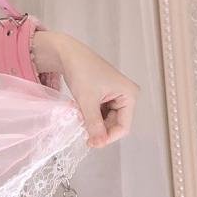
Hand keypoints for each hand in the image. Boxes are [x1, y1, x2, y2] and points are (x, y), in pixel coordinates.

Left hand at [48, 33, 138, 148]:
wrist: (67, 53)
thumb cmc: (81, 71)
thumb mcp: (87, 100)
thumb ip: (94, 123)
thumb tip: (99, 143)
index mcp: (129, 95)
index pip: (123, 126)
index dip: (108, 137)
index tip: (91, 143)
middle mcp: (127, 95)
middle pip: (115, 124)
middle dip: (99, 128)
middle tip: (81, 129)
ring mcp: (117, 95)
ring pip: (106, 120)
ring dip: (93, 122)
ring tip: (79, 115)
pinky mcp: (106, 95)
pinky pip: (101, 113)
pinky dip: (90, 115)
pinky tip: (80, 111)